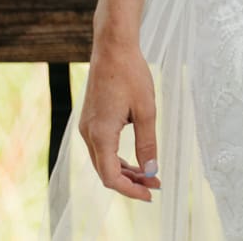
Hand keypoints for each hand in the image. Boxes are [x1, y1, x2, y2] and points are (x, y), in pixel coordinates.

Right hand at [78, 34, 161, 199]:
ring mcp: (87, 127)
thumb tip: (150, 170)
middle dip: (130, 182)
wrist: (113, 48)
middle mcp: (88, 133)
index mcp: (101, 134)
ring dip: (124, 171)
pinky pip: (101, 149)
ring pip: (102, 161)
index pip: (111, 177)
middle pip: (105, 172)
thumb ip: (147, 143)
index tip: (150, 193)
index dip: (130, 190)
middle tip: (155, 184)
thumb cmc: (131, 74)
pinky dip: (116, 158)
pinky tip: (134, 159)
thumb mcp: (146, 110)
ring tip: (148, 174)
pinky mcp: (90, 120)